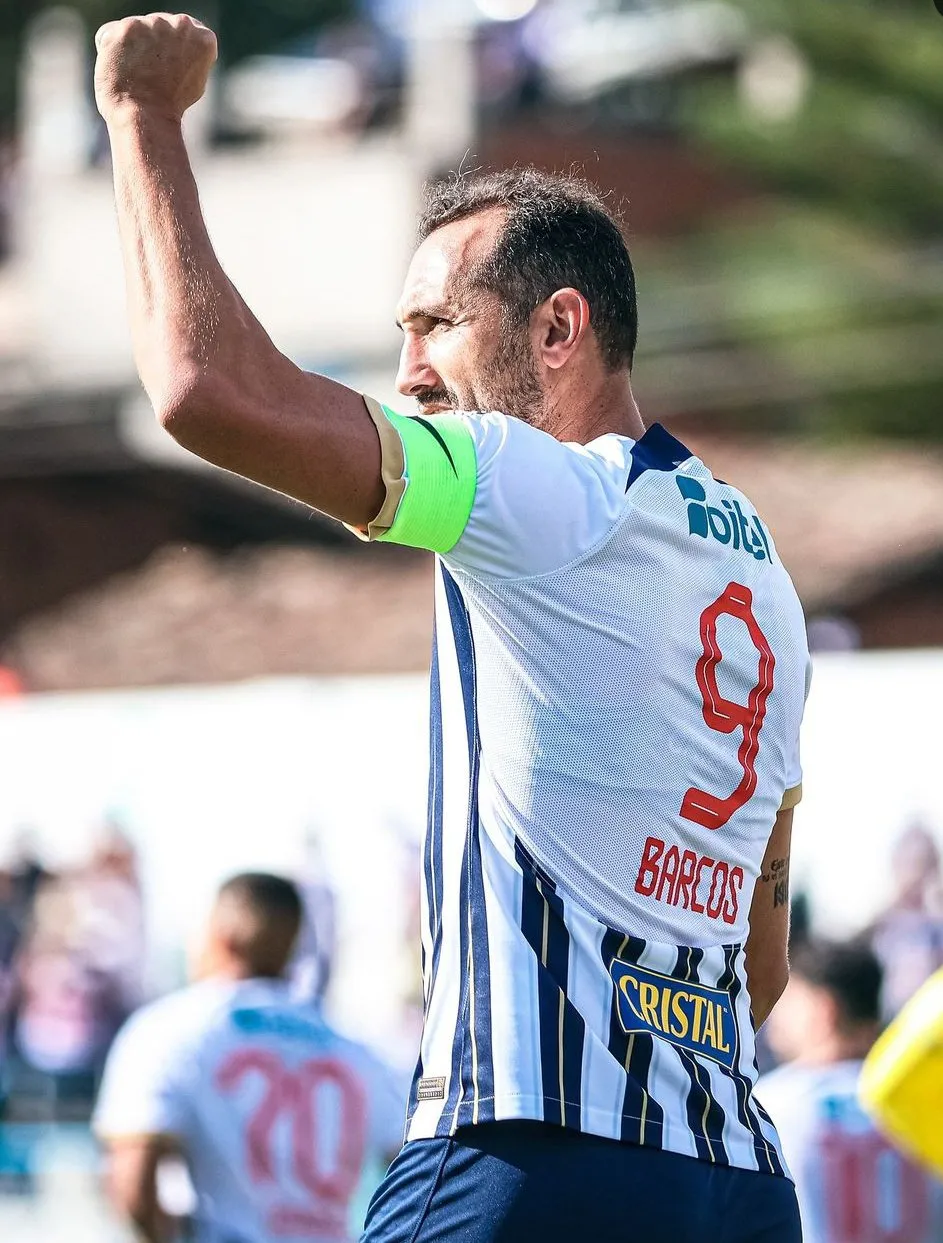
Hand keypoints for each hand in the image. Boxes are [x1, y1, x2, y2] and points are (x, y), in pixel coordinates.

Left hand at [94, 12, 216, 123]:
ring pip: (134, 29)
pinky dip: (111, 50)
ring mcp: (152, 24)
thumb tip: (177, 43)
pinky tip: (120, 69)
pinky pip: (110, 34)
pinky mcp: (124, 28)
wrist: (147, 117)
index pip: (184, 32)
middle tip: (153, 76)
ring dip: (131, 47)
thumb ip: (189, 53)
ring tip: (137, 74)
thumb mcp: (194, 78)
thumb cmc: (171, 105)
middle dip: (153, 46)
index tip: (173, 71)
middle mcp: (181, 24)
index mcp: (203, 37)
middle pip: (159, 26)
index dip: (175, 53)